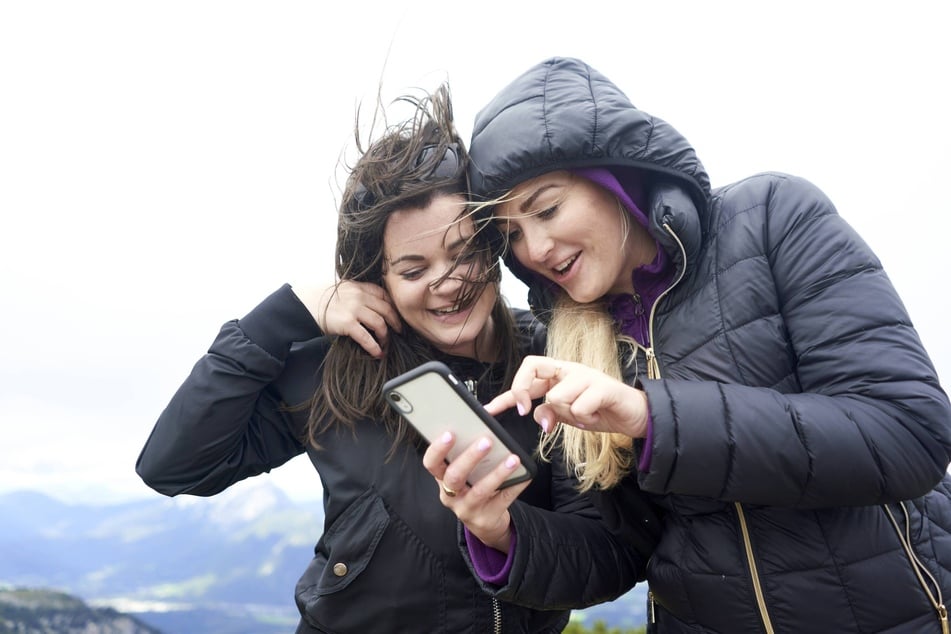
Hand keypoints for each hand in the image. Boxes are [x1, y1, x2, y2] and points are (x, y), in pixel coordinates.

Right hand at [292, 280, 400, 357]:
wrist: (303, 304)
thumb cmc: (321, 300)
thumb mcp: (342, 290)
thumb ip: (357, 294)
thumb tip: (370, 306)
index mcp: (358, 286)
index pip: (383, 295)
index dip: (393, 306)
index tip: (396, 316)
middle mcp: (359, 295)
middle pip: (386, 309)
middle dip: (395, 322)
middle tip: (399, 332)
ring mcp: (354, 309)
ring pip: (380, 323)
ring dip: (385, 336)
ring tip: (385, 344)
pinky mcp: (347, 323)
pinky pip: (366, 337)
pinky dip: (374, 346)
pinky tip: (378, 353)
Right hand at [422, 432, 530, 552]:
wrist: (484, 521)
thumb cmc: (473, 486)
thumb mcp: (465, 472)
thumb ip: (468, 449)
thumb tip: (485, 417)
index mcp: (442, 478)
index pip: (431, 463)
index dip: (437, 449)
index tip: (450, 433)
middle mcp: (450, 495)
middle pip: (454, 476)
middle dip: (470, 457)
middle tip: (486, 441)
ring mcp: (466, 509)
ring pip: (480, 490)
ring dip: (498, 473)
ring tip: (513, 459)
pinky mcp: (485, 518)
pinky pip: (503, 499)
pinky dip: (516, 485)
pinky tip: (525, 475)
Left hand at [484, 355, 649, 437]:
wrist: (635, 415)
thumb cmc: (600, 411)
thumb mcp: (568, 417)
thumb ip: (550, 414)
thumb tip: (535, 417)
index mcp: (559, 375)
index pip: (527, 374)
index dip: (507, 393)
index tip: (491, 410)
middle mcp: (570, 369)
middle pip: (533, 366)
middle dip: (521, 390)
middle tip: (524, 410)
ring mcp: (586, 376)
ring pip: (556, 396)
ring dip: (567, 415)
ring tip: (584, 417)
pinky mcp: (602, 387)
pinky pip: (578, 407)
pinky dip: (584, 419)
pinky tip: (595, 417)